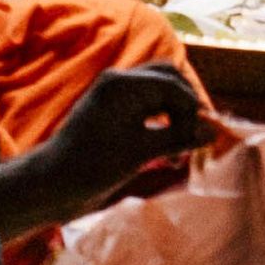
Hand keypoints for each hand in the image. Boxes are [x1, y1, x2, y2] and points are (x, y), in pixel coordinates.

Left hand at [36, 65, 231, 216]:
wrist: (52, 185)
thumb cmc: (93, 167)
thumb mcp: (140, 153)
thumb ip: (178, 138)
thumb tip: (212, 130)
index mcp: (123, 85)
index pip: (173, 84)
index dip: (193, 110)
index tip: (204, 139)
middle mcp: (120, 83)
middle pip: (168, 79)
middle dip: (187, 106)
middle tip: (195, 138)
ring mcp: (115, 98)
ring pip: (159, 94)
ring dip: (176, 116)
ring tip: (181, 151)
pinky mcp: (114, 115)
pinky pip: (148, 109)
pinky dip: (163, 125)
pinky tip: (168, 152)